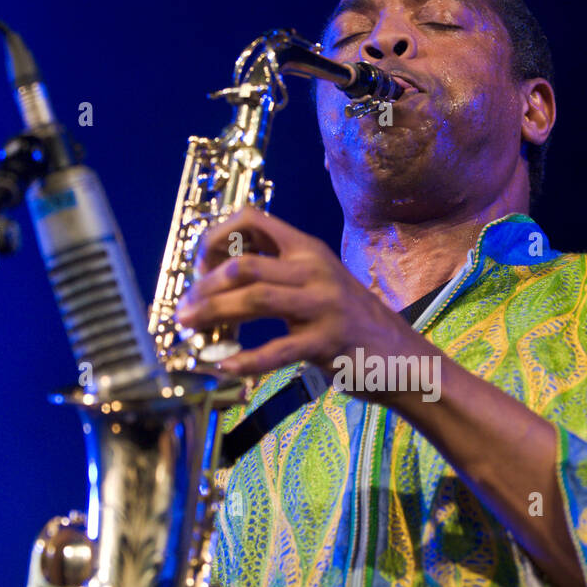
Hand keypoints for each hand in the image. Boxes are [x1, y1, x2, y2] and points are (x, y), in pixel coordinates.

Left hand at [174, 205, 417, 386]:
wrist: (403, 357)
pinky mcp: (327, 341)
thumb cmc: (354, 323)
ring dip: (213, 313)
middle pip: (244, 265)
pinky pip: (276, 350)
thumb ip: (281, 274)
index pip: (252, 221)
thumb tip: (223, 277)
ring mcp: (323, 305)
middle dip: (203, 286)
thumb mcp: (320, 283)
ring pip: (254, 299)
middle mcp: (315, 270)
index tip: (198, 265)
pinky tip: (225, 366)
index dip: (216, 237)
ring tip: (190, 328)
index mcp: (309, 249)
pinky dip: (245, 360)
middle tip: (183, 308)